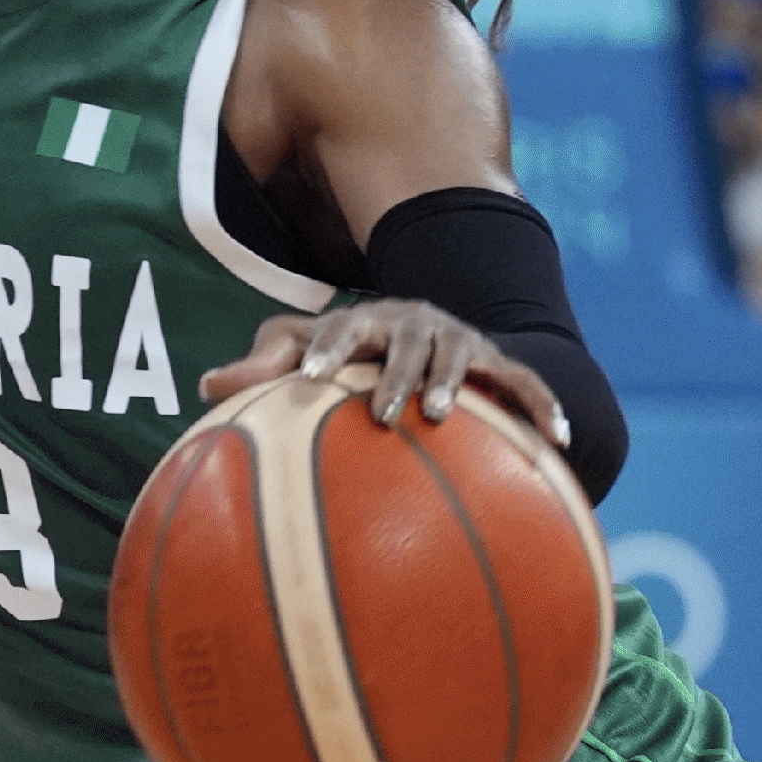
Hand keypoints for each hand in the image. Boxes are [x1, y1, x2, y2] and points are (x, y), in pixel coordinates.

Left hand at [196, 298, 571, 458]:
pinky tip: (556, 441)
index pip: (336, 329)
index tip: (306, 379)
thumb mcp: (300, 352)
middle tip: (378, 413)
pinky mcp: (495, 362)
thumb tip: (205, 385)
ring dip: (451, 384)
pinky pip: (524, 383)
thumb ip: (260, 367)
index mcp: (361, 320)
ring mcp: (457, 341)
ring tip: (439, 416)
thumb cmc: (343, 350)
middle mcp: (411, 324)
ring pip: (458, 358)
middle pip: (403, 346)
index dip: (322, 349)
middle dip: (391, 376)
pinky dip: (542, 406)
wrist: (419, 332)